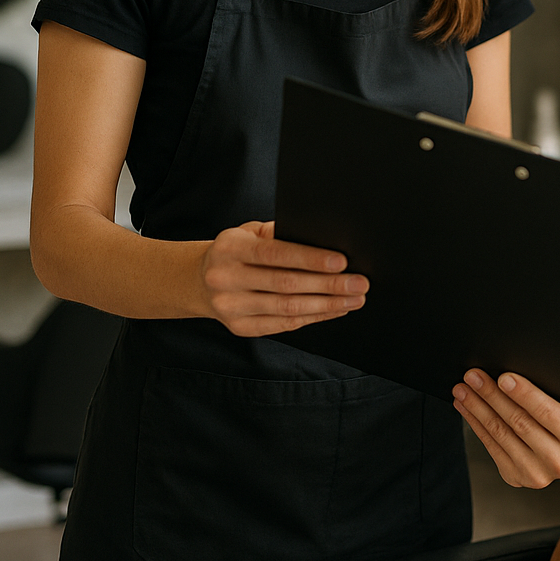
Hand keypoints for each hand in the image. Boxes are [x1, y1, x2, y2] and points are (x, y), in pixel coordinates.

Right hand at [198, 221, 368, 336]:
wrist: (200, 280)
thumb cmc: (238, 251)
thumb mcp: (251, 232)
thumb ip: (280, 234)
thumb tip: (324, 240)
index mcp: (230, 248)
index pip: (276, 254)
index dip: (310, 259)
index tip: (342, 262)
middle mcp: (226, 278)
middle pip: (285, 284)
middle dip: (328, 285)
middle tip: (359, 283)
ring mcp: (230, 306)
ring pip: (287, 308)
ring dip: (326, 305)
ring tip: (353, 299)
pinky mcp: (240, 327)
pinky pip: (283, 325)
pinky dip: (313, 317)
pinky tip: (334, 310)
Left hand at [453, 369, 559, 487]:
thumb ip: (548, 396)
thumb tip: (509, 376)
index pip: (549, 412)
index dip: (524, 394)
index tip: (503, 377)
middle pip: (519, 422)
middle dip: (492, 396)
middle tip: (474, 376)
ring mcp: (537, 474)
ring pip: (501, 434)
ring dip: (477, 408)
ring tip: (464, 389)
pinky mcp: (516, 478)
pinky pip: (491, 446)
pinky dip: (476, 424)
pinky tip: (467, 407)